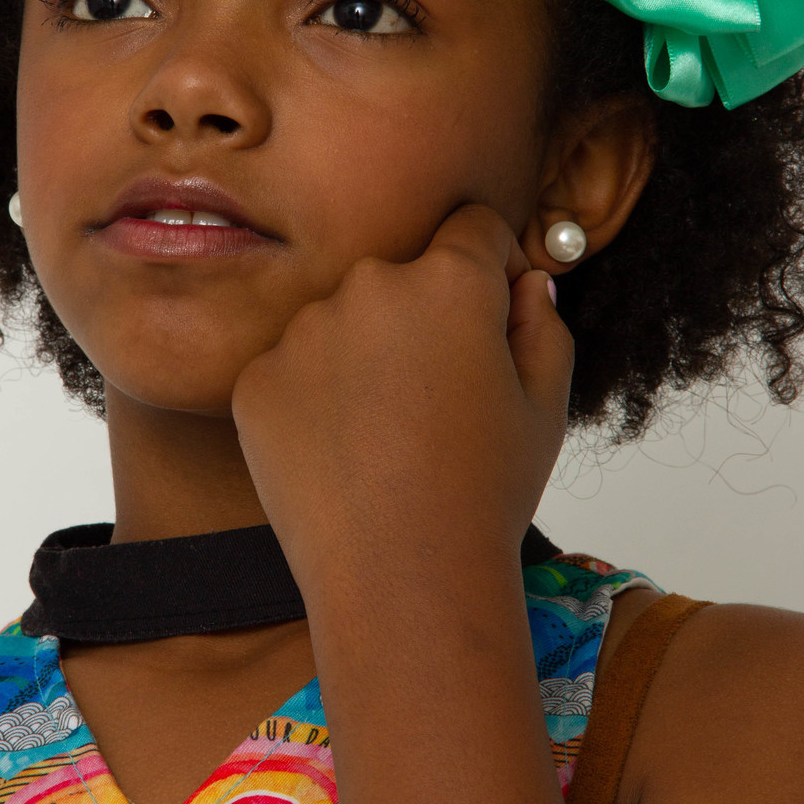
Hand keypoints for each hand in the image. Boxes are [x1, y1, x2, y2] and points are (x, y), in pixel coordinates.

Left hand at [231, 204, 573, 602]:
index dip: (490, 265)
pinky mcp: (257, 379)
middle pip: (400, 275)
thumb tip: (522, 281)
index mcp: (451, 280)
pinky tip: (343, 457)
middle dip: (422, 317)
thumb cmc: (485, 493)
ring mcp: (303, 331)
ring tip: (388, 440)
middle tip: (438, 401)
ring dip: (363, 357)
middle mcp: (369, 285)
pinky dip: (314, 401)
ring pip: (341, 322)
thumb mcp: (546, 405)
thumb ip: (541, 322)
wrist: (399, 577)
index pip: (472, 226)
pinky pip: (292, 369)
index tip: (491, 313)